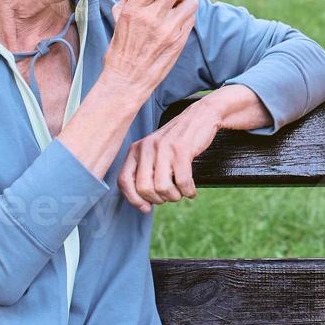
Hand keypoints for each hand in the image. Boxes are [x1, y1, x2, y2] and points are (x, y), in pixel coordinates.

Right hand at [104, 0, 196, 100]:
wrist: (127, 78)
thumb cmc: (120, 48)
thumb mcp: (117, 20)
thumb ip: (127, 1)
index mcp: (135, 9)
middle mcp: (153, 17)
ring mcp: (169, 30)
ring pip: (189, 3)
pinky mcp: (179, 41)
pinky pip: (190, 20)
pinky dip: (188, 15)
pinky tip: (182, 17)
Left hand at [118, 98, 219, 212]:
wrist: (200, 117)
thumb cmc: (177, 141)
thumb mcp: (154, 152)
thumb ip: (145, 173)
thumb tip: (143, 205)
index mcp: (136, 149)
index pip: (124, 181)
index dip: (133, 199)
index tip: (146, 208)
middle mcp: (147, 148)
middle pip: (144, 188)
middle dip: (159, 199)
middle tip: (169, 196)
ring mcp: (164, 148)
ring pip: (162, 187)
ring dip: (174, 196)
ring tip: (181, 193)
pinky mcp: (182, 150)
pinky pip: (182, 181)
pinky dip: (188, 191)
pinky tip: (191, 190)